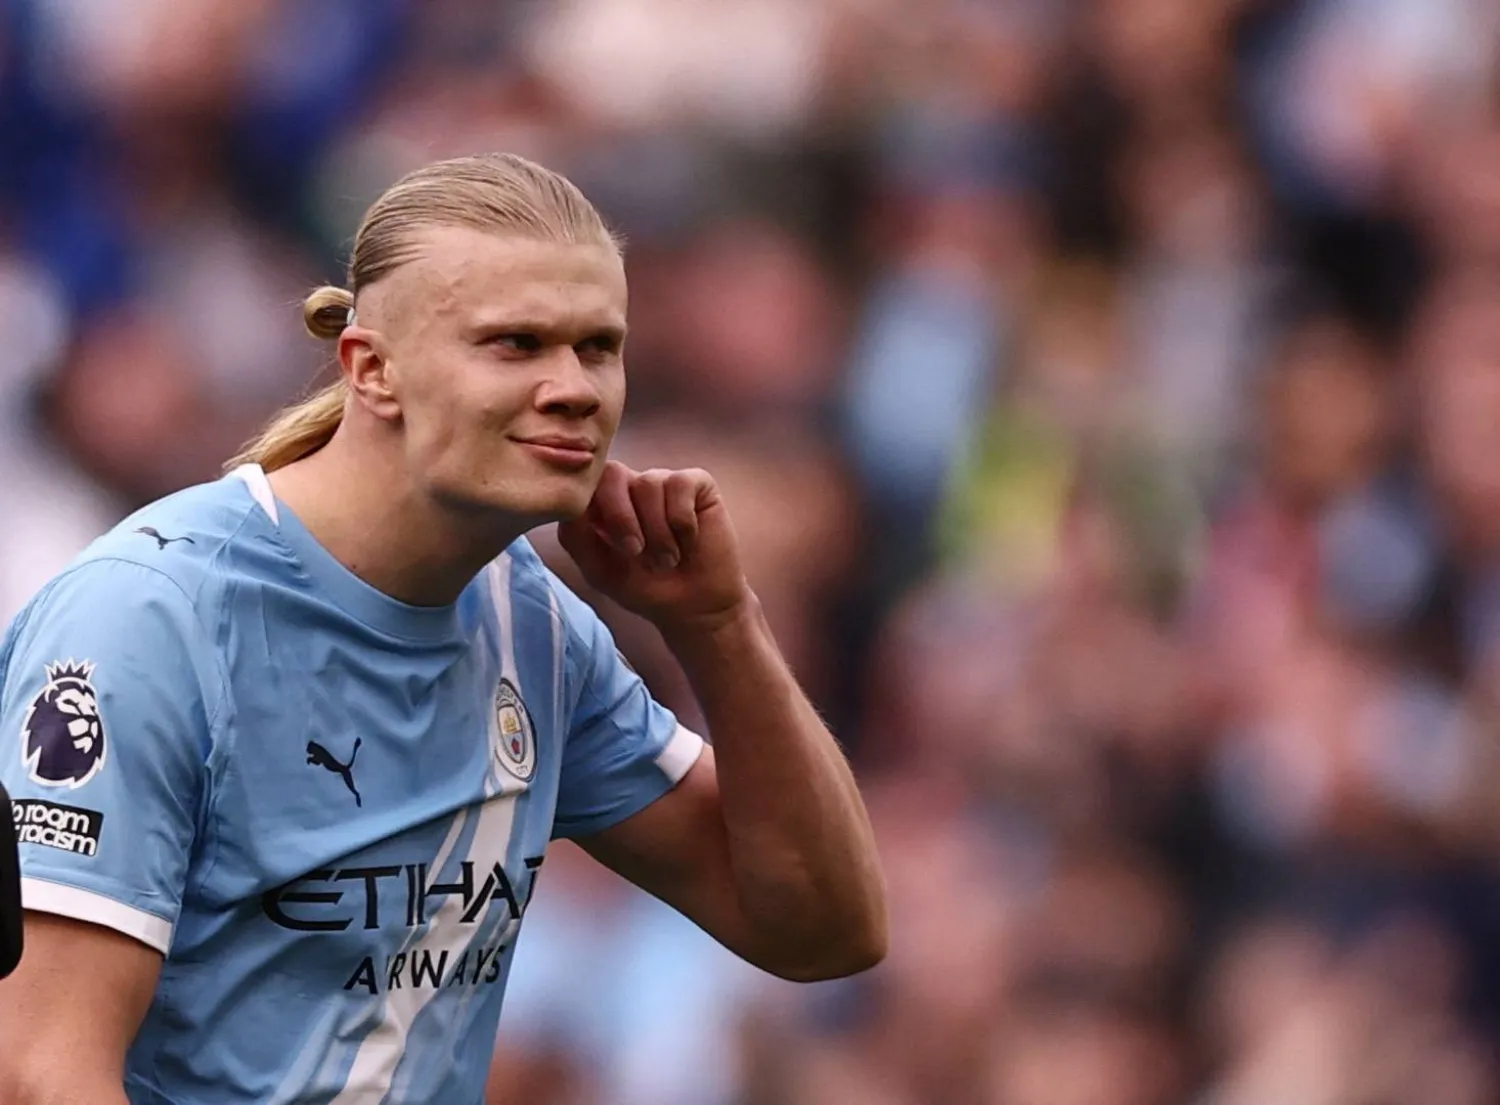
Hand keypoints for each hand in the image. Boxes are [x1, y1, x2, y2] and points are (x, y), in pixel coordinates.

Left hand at [557, 461, 752, 631]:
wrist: (695, 606)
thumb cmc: (646, 587)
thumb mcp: (599, 570)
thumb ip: (575, 537)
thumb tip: (567, 503)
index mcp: (604, 503)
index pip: (586, 481)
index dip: (589, 502)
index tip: (601, 538)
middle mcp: (632, 487)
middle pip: (613, 473)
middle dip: (620, 516)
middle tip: (634, 552)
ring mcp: (664, 483)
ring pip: (648, 484)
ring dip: (657, 532)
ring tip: (666, 559)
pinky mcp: (696, 484)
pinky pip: (680, 485)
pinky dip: (682, 521)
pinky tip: (688, 541)